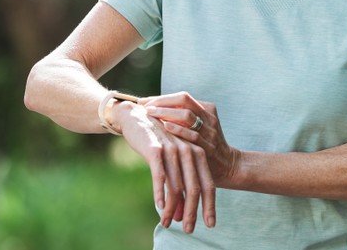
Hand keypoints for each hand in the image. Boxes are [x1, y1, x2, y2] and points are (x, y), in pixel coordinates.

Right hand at [116, 101, 215, 232]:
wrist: (136, 116)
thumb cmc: (157, 141)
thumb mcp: (172, 162)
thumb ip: (178, 186)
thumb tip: (181, 215)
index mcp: (197, 153)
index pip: (208, 184)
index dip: (210, 206)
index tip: (210, 224)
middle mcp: (189, 151)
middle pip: (195, 188)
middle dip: (193, 212)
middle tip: (189, 229)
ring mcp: (173, 149)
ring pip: (176, 186)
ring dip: (172, 208)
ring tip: (168, 223)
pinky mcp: (155, 149)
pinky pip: (160, 176)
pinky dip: (160, 193)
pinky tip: (159, 206)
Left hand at [140, 92, 240, 188]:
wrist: (228, 165)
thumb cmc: (205, 145)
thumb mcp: (200, 126)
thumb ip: (183, 117)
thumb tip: (153, 109)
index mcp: (207, 109)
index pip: (182, 97)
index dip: (162, 98)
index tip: (144, 101)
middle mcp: (209, 117)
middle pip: (184, 101)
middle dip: (162, 102)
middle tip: (145, 107)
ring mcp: (210, 131)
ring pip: (187, 115)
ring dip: (166, 113)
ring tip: (150, 114)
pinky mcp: (209, 147)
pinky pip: (193, 135)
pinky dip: (178, 129)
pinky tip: (165, 126)